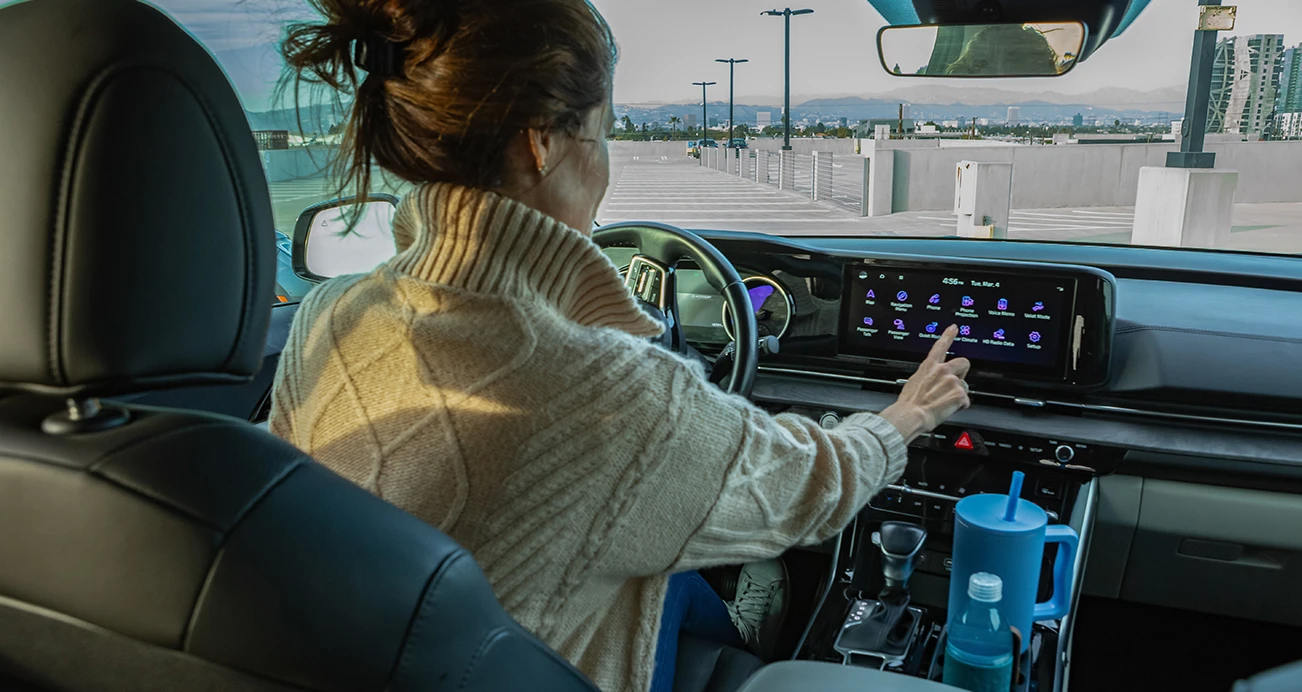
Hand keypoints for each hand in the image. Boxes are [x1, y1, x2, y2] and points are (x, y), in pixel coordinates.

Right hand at [879, 325, 970, 442]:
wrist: (911, 415)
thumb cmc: (909, 403)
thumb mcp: (913, 383)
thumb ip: (926, 377)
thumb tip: (929, 382)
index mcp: (929, 366)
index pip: (940, 346)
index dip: (948, 335)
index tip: (954, 328)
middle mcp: (942, 370)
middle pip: (963, 363)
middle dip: (962, 373)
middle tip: (954, 385)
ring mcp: (952, 381)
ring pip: (964, 386)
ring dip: (958, 394)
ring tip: (944, 403)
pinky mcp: (959, 394)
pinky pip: (966, 401)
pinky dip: (960, 406)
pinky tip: (948, 409)